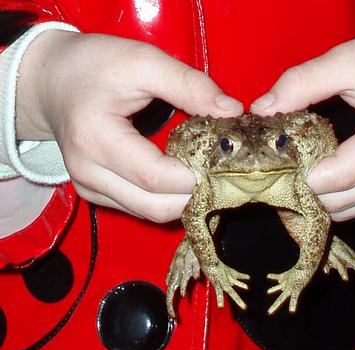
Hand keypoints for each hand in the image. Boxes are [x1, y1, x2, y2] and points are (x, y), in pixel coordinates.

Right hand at [16, 30, 242, 221]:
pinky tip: (181, 176)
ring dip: (183, 199)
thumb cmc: (94, 65)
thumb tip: (231, 111)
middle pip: (156, 207)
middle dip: (195, 193)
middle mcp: (89, 174)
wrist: (52, 81)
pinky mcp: (96, 193)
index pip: (157, 178)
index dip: (196, 174)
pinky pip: (141, 208)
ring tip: (203, 171)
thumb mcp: (144, 61)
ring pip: (151, 213)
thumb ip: (189, 85)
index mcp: (96, 140)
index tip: (223, 157)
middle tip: (219, 169)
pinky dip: (167, 198)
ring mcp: (90, 188)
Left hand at [251, 22, 354, 220]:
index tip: (274, 165)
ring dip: (322, 200)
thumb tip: (262, 111)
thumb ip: (302, 83)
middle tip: (278, 174)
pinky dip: (340, 200)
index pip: (339, 176)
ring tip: (294, 180)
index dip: (302, 177)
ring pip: (354, 209)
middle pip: (344, 200)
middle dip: (306, 192)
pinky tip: (320, 185)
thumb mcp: (349, 59)